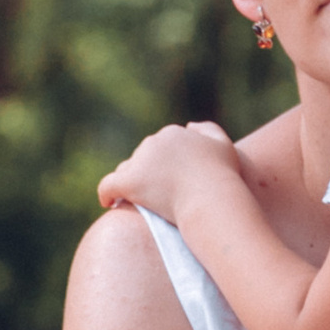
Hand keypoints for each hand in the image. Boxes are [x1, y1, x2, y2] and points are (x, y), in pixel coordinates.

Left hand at [97, 120, 241, 217]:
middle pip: (141, 159)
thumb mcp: (223, 145)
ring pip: (126, 171)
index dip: (161, 165)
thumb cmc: (222, 175)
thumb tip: (189, 126)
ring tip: (135, 201)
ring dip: (130, 183)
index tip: (166, 183)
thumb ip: (208, 130)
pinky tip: (109, 204)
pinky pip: (108, 186)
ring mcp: (140, 161)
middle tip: (155, 197)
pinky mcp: (129, 182)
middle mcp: (153, 142)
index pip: (157, 147)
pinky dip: (106, 194)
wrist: (212, 198)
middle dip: (146, 174)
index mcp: (172, 133)